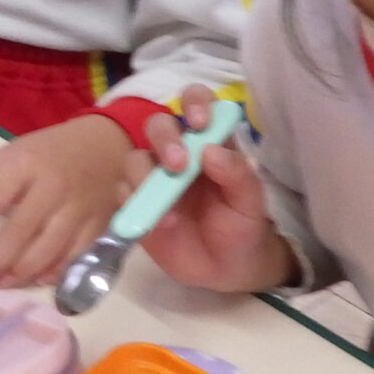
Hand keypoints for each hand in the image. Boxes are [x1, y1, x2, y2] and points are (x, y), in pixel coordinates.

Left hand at [0, 115, 133, 287]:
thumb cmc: (48, 153)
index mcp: (25, 165)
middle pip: (20, 231)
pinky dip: (54, 272)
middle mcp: (52, 188)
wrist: (105, 145)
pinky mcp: (98, 224)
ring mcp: (78, 209)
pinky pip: (75, 256)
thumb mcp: (8, 155)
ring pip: (48, 249)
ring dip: (19, 273)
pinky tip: (35, 280)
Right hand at [135, 86, 288, 292]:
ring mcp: (154, 178)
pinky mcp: (136, 204)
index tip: (199, 122)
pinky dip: (135, 205)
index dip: (194, 103)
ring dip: (146, 178)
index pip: (196, 104)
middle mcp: (178, 152)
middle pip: (157, 125)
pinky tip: (159, 226)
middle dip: (165, 140)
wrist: (227, 270)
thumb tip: (210, 151)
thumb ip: (238, 174)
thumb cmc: (243, 227)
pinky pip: (122, 192)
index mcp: (209, 142)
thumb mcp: (251, 203)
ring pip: (134, 158)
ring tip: (171, 216)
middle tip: (178, 166)